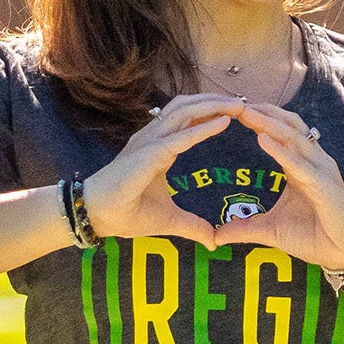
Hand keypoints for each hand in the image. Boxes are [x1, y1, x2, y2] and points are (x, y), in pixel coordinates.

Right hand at [83, 94, 247, 247]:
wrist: (98, 218)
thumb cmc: (127, 212)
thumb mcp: (170, 220)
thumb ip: (193, 226)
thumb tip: (213, 241)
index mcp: (160, 146)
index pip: (188, 118)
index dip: (212, 111)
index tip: (238, 112)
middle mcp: (154, 138)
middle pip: (189, 107)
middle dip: (217, 101)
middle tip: (246, 103)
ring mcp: (148, 143)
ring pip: (183, 113)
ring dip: (213, 107)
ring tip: (239, 107)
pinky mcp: (146, 156)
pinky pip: (177, 138)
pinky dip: (201, 129)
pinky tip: (223, 124)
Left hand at [211, 101, 343, 268]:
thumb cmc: (315, 237)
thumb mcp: (272, 231)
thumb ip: (245, 228)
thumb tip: (217, 235)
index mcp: (301, 167)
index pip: (281, 134)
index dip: (259, 120)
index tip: (232, 112)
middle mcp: (314, 163)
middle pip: (288, 128)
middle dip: (263, 113)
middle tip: (235, 103)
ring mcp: (321, 173)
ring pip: (295, 139)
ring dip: (269, 124)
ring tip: (245, 113)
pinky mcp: (325, 188)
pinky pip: (301, 165)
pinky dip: (281, 152)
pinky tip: (262, 140)